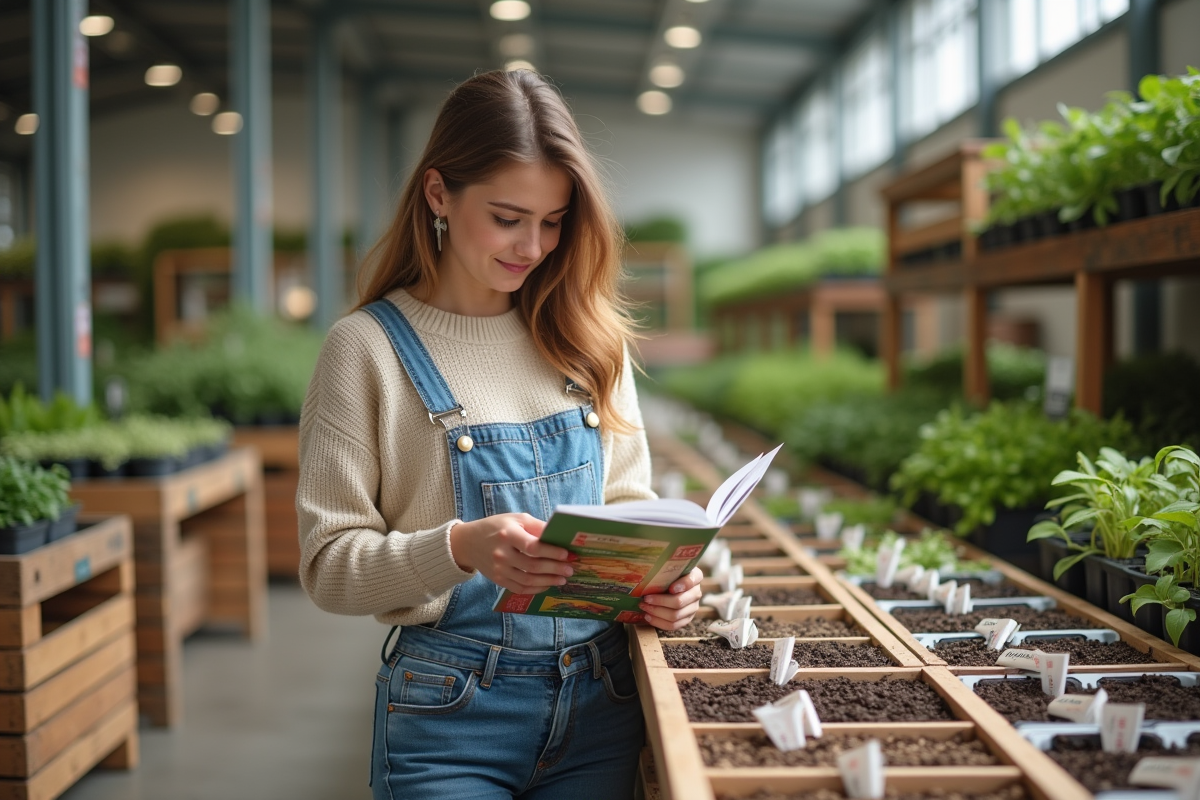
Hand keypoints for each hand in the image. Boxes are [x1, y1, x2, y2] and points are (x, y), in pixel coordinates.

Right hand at [449, 513, 574, 594]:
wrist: (468, 542)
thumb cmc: (497, 527)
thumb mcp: (515, 519)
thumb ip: (536, 526)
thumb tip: (558, 535)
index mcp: (508, 534)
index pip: (532, 547)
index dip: (551, 552)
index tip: (567, 554)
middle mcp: (502, 553)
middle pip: (532, 566)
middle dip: (555, 568)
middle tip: (570, 569)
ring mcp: (499, 569)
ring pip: (527, 580)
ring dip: (548, 581)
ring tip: (563, 578)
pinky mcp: (498, 580)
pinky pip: (519, 588)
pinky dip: (536, 588)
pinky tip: (547, 584)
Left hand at [638, 568, 702, 629]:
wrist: (669, 584)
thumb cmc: (666, 573)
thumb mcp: (668, 567)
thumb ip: (663, 568)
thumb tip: (645, 572)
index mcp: (695, 576)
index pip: (692, 580)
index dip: (682, 585)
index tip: (670, 588)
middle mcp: (696, 592)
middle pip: (679, 602)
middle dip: (660, 601)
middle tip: (645, 598)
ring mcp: (693, 608)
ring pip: (675, 615)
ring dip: (656, 612)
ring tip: (644, 607)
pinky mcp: (686, 619)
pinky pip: (673, 626)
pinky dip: (658, 622)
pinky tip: (648, 616)